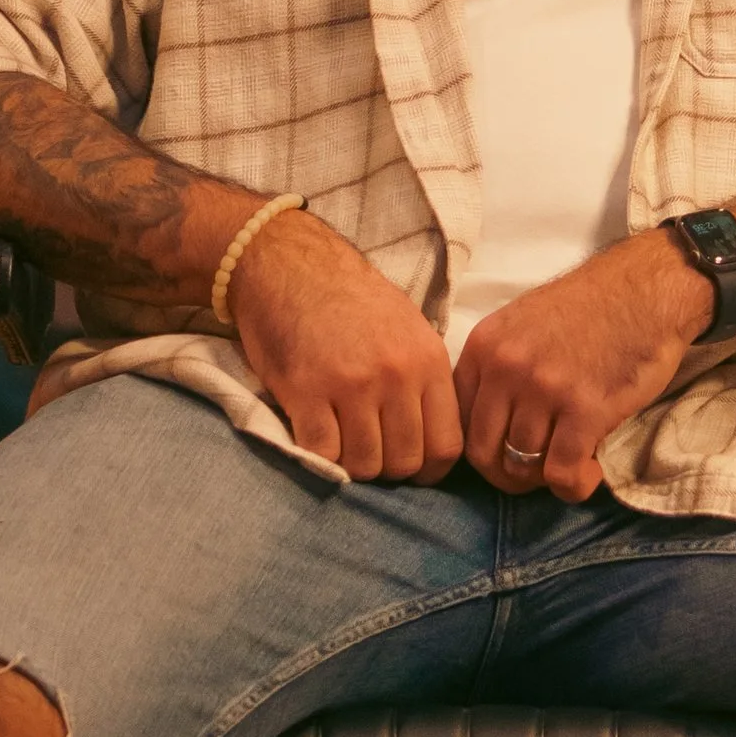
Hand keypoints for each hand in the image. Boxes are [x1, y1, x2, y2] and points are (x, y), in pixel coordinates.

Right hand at [227, 211, 463, 482]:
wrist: (288, 265)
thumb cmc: (348, 299)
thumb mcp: (408, 328)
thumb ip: (423, 380)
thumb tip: (431, 438)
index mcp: (427, 361)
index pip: (446, 446)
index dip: (428, 470)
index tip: (410, 470)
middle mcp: (396, 375)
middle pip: (405, 462)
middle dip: (387, 471)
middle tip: (367, 453)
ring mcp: (352, 384)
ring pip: (365, 465)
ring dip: (352, 467)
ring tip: (340, 444)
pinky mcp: (306, 391)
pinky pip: (323, 453)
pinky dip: (319, 458)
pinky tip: (313, 438)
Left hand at [453, 232, 710, 501]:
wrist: (648, 289)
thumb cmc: (590, 308)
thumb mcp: (521, 325)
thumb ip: (498, 369)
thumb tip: (490, 426)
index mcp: (484, 347)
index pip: (458, 422)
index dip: (484, 447)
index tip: (508, 452)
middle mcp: (506, 368)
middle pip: (484, 454)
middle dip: (509, 475)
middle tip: (537, 472)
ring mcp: (544, 389)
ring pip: (523, 466)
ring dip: (547, 478)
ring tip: (571, 464)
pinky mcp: (585, 410)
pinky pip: (562, 473)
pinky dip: (575, 485)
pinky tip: (589, 470)